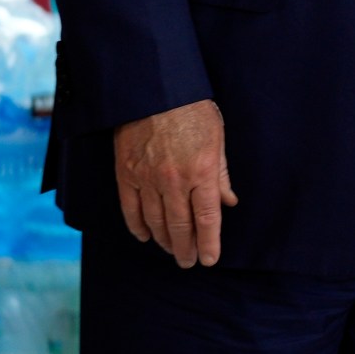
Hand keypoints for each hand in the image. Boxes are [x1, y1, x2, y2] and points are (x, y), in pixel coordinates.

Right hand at [113, 99, 236, 267]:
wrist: (154, 91)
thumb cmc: (192, 111)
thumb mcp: (217, 139)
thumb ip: (221, 174)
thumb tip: (228, 201)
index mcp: (202, 171)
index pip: (207, 218)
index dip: (209, 243)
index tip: (209, 259)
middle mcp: (175, 180)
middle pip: (180, 225)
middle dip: (186, 248)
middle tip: (188, 262)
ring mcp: (147, 179)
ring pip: (155, 221)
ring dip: (164, 240)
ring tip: (172, 251)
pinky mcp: (126, 174)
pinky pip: (130, 208)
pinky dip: (137, 226)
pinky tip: (145, 236)